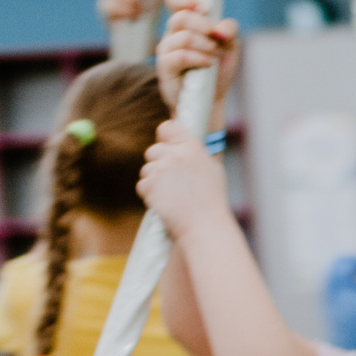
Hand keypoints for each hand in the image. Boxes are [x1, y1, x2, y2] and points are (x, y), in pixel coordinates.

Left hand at [138, 118, 227, 234]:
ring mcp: (161, 170)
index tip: (166, 146)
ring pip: (146, 169)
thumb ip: (195, 154)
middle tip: (171, 182)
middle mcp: (176, 155)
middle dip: (158, 165)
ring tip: (171, 196)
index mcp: (192, 147)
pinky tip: (166, 204)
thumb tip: (183, 145)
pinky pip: (142, 185)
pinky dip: (150, 195)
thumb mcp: (212, 170)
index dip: (164, 138)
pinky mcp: (150, 185)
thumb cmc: (212, 202)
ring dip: (154, 181)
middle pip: (153, 151)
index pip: (166, 127)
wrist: (205, 228)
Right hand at [156, 0, 238, 122]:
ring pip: (184, 37)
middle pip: (182, 17)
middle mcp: (172, 34)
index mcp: (185, 24)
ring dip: (206, 46)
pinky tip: (209, 64)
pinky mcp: (165, 67)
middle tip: (218, 41)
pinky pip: (181, 56)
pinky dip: (200, 58)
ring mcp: (166, 50)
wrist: (212, 100)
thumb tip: (220, 28)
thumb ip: (229, 31)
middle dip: (205, 27)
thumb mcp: (230, 47)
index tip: (206, 8)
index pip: (176, 1)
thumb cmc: (218, 71)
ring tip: (215, 57)